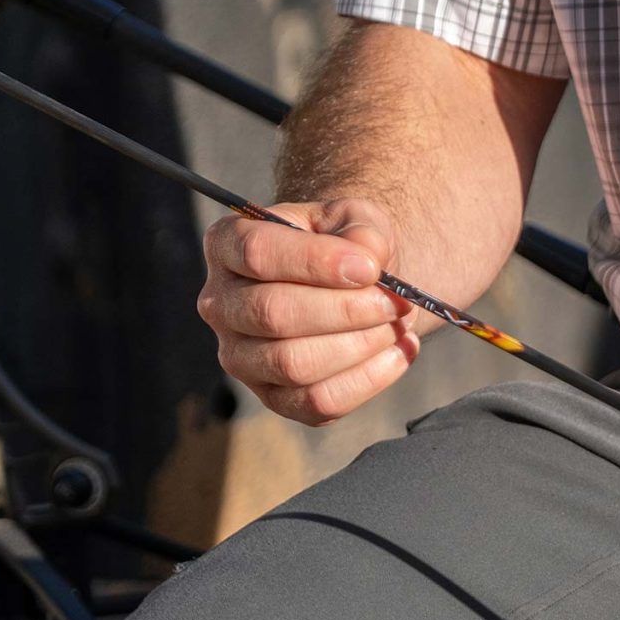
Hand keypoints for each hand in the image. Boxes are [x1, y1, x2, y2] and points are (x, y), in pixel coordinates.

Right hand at [197, 196, 426, 425]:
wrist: (353, 281)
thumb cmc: (345, 244)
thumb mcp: (354, 218)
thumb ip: (361, 230)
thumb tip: (368, 263)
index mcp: (227, 245)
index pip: (257, 253)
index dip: (315, 261)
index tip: (370, 268)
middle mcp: (220, 304)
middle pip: (273, 313)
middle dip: (346, 310)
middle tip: (396, 302)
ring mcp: (240, 356)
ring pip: (293, 363)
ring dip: (359, 345)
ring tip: (398, 324)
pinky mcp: (272, 397)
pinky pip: (316, 402)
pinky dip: (367, 380)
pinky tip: (399, 352)